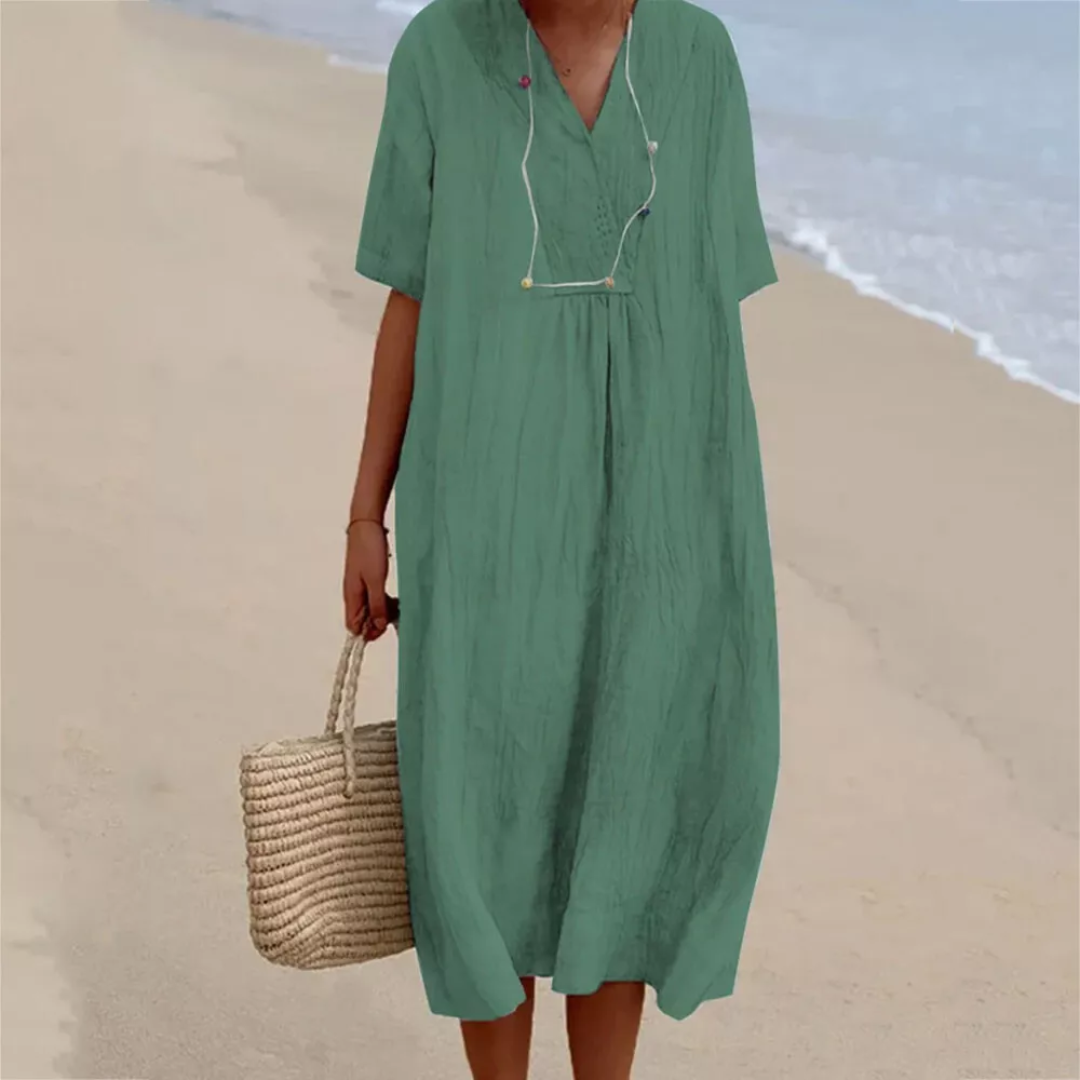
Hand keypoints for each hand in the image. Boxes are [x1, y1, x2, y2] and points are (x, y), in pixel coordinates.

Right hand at [343, 521, 389, 639]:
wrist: (367, 524)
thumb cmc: (369, 549)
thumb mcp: (376, 580)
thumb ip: (377, 604)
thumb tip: (377, 626)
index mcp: (352, 596)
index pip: (353, 626)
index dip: (368, 633)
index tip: (385, 629)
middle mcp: (353, 593)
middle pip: (362, 619)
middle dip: (378, 622)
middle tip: (396, 617)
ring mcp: (360, 586)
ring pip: (370, 608)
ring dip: (383, 611)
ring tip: (398, 608)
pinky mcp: (367, 578)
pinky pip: (374, 597)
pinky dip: (384, 601)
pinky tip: (395, 599)